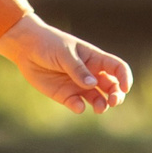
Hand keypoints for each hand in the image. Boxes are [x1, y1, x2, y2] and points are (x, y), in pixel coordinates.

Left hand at [0, 13, 130, 114]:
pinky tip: (78, 106)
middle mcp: (90, 74)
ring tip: (100, 108)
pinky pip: (77, 105)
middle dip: (116, 95)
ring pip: (98, 99)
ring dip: (102, 105)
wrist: (26, 49)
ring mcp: (79, 86)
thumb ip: (78, 69)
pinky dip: (80, 107)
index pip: (118, 68)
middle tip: (113, 101)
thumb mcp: (65, 53)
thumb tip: (92, 84)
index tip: (125, 87)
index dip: (125, 78)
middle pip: (112, 87)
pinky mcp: (66, 95)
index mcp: (95, 59)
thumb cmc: (49, 44)